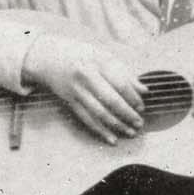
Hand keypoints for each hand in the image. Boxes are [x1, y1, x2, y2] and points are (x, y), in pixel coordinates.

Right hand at [24, 34, 145, 143]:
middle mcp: (86, 76)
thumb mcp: (103, 56)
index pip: (120, 83)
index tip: (141, 107)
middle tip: (139, 123)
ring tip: (130, 132)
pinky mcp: (69, 101)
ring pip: (99, 113)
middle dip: (127, 114)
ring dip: (116, 125)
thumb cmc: (82, 55)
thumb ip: (124, 72)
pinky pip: (87, 119)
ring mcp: (76, 90)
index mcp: (97, 62)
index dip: (133, 98)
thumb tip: (144, 90)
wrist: (49, 57)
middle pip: (110, 100)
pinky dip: (100, 131)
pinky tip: (112, 139)